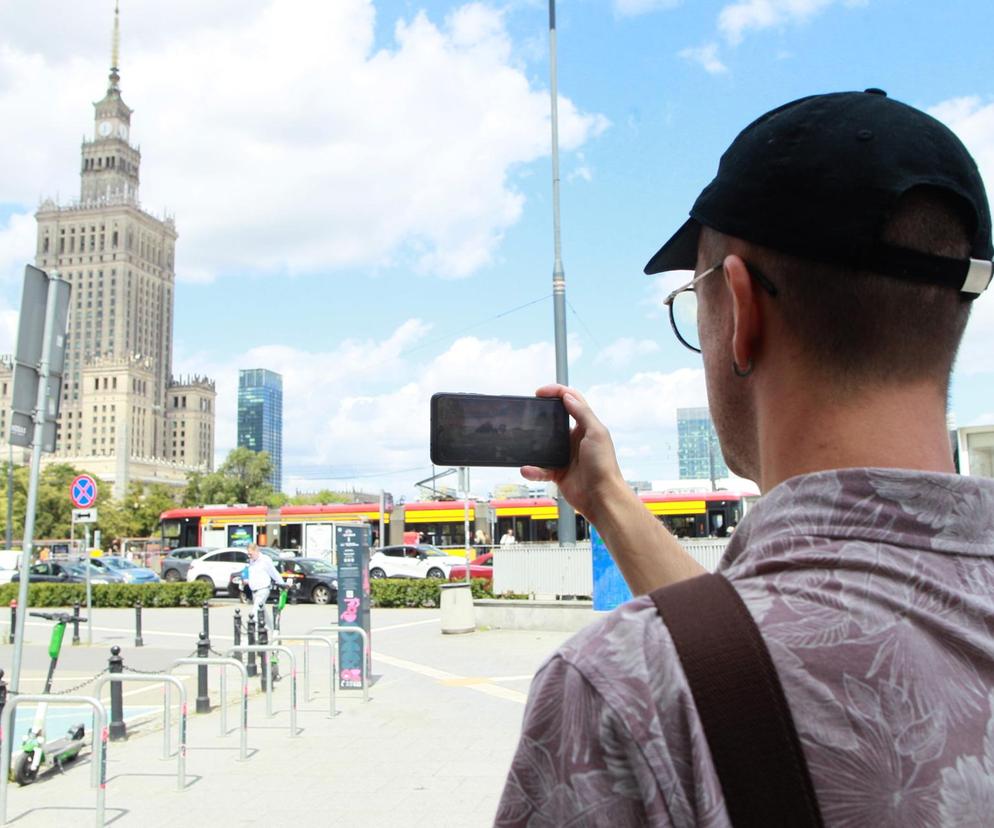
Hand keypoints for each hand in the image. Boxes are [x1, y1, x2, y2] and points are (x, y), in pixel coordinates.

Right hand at [521, 384, 627, 523]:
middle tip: (528, 413)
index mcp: (586, 426)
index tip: (539, 393)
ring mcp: (565, 456)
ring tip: (523, 442)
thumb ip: (582, 413)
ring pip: (543, 445)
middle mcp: (575, 439)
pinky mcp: (558, 472)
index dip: (556, 392)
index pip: (570, 401)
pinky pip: (540, 468)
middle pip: (554, 421)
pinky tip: (527, 469)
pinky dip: (533, 469)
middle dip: (540, 416)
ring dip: (533, 445)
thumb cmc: (604, 466)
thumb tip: (567, 396)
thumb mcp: (596, 433)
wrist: (601, 497)